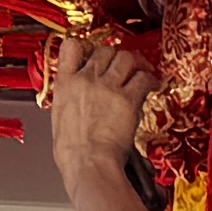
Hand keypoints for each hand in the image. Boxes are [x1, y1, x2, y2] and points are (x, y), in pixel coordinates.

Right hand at [41, 32, 152, 174]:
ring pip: (125, 58)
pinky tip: (152, 84)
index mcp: (66, 84)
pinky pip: (143, 78)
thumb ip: (68, 100)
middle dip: (115, 55)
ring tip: (142, 69)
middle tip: (123, 64)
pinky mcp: (128, 99)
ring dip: (135, 63)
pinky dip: (150, 78)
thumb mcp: (59, 119)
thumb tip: (74, 100)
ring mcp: (108, 87)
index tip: (93, 52)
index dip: (85, 46)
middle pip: (105, 50)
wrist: (88, 164)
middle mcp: (87, 79)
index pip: (71, 47)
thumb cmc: (72, 153)